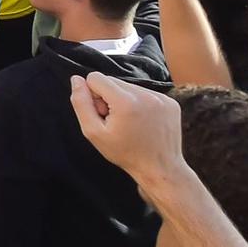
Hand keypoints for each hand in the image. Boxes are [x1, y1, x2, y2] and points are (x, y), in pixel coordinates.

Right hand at [69, 71, 186, 190]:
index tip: (102, 115)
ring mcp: (161, 98)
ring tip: (129, 122)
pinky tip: (142, 121)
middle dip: (107, 97)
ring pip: (128, 86)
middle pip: (112, 81)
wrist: (161, 168)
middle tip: (115, 121)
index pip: (95, 78)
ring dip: (123, 100)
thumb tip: (76, 79)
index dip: (93, 96)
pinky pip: (144, 92)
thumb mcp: (93, 133)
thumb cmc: (125, 153)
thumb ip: (81, 103)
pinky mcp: (171, 102)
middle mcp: (145, 95)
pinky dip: (139, 103)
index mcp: (125, 102)